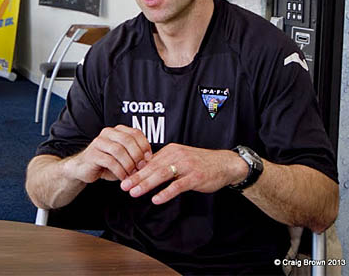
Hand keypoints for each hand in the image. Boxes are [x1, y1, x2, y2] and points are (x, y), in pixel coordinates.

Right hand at [66, 125, 151, 183]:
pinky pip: (110, 161)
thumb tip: (150, 160)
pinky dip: (120, 171)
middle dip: (137, 155)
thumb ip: (135, 155)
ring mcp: (99, 142)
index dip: (144, 145)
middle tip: (142, 167)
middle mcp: (107, 133)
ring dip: (128, 164)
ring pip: (119, 150)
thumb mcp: (124, 157)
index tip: (149, 158)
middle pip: (127, 140)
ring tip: (132, 174)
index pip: (135, 132)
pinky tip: (123, 178)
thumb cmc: (107, 163)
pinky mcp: (92, 154)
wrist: (83, 169)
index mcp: (117, 130)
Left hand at [120, 143, 247, 203]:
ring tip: (134, 192)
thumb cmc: (200, 162)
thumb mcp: (180, 158)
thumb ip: (164, 163)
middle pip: (152, 167)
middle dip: (136, 177)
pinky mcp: (195, 177)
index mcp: (171, 150)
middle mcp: (177, 155)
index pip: (149, 161)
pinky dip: (166, 192)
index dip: (135, 170)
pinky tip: (156, 199)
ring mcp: (186, 166)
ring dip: (146, 184)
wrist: (224, 164)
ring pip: (162, 175)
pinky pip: (178, 185)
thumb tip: (144, 170)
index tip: (123, 178)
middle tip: (123, 186)